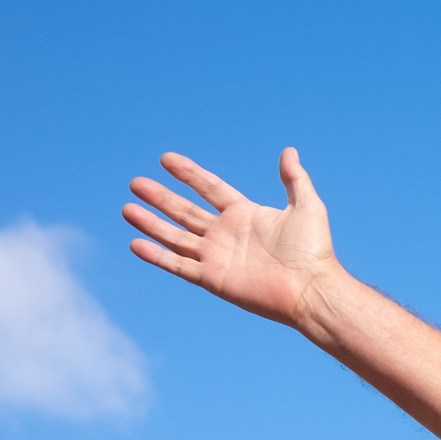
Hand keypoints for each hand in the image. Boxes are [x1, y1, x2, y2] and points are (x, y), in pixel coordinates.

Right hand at [123, 149, 337, 325]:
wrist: (311, 289)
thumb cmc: (313, 251)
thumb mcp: (307, 207)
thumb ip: (295, 179)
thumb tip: (289, 151)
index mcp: (244, 215)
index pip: (209, 188)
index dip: (189, 174)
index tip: (166, 159)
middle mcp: (226, 234)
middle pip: (185, 211)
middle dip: (160, 197)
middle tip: (135, 182)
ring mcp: (217, 257)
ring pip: (175, 236)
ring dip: (151, 223)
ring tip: (127, 209)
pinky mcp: (212, 279)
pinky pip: (178, 265)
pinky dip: (157, 255)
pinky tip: (136, 243)